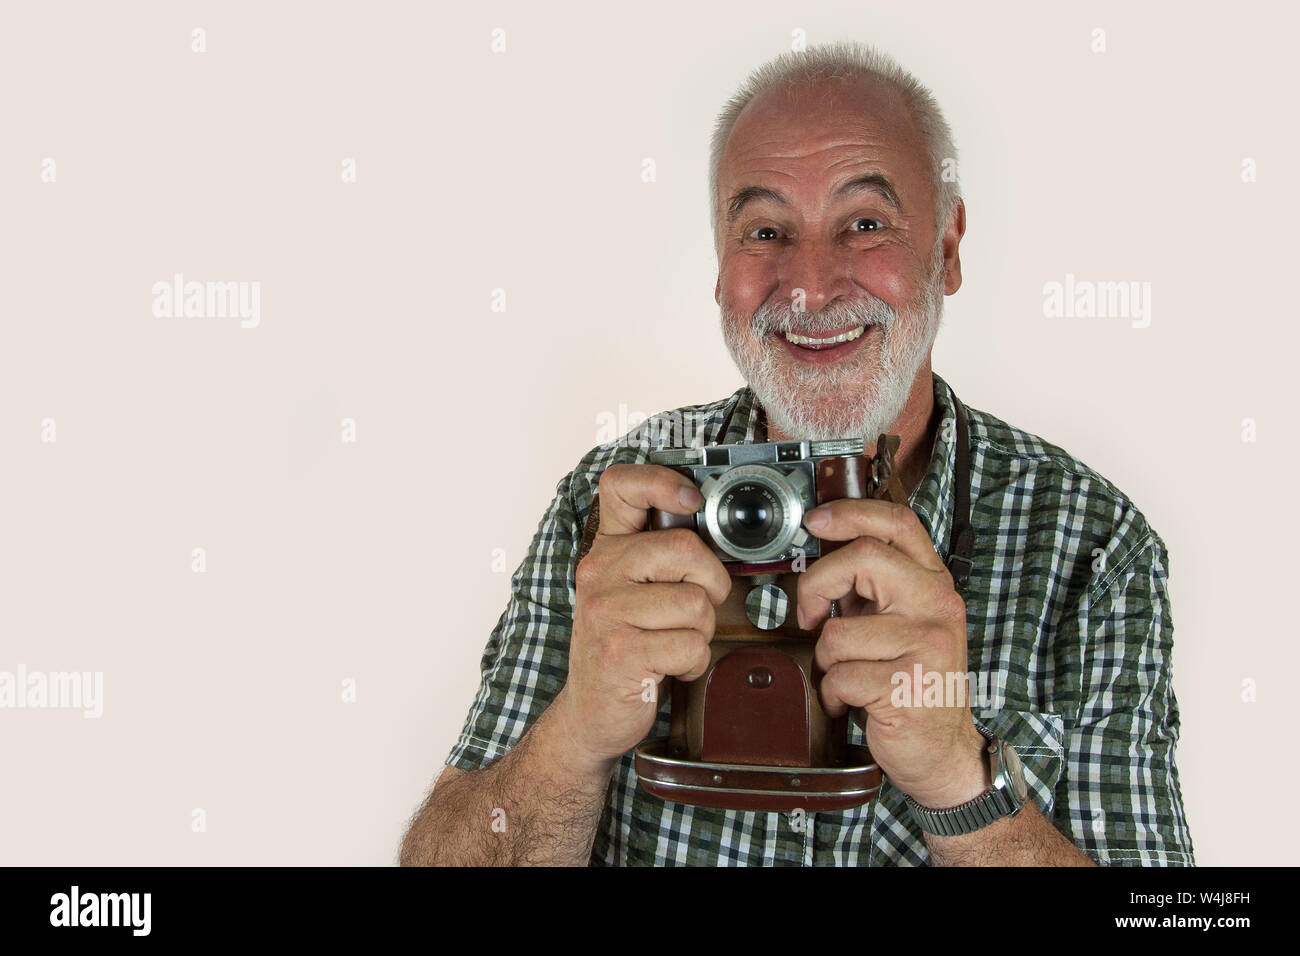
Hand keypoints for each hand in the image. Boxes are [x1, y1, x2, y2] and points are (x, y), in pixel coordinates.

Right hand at [557, 463, 730, 771]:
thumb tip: (712, 524)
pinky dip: (693, 662)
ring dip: (701, 632)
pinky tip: (669, 665)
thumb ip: (660, 556)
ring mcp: (606, 612)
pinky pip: (691, 644)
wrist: (590, 712)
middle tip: (692, 609)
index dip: (662, 481)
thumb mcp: (631, 591)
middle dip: (710, 584)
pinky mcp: (621, 651)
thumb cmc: (624, 647)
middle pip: (686, 548)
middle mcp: (599, 573)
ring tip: (673, 642)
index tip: (691, 501)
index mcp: (606, 550)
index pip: (621, 485)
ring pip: (696, 603)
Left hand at [797, 498, 988, 807]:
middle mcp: (937, 607)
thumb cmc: (914, 685)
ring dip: (827, 660)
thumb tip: (824, 552)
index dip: (852, 512)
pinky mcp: (907, 685)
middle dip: (816, 585)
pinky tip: (854, 702)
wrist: (944, 752)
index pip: (899, 524)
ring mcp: (926, 645)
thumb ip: (872, 589)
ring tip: (850, 675)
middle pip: (863, 558)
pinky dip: (835, 694)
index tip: (816, 520)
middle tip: (809, 614)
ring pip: (838, 630)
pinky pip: (840, 676)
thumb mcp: (901, 624)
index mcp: (934, 585)